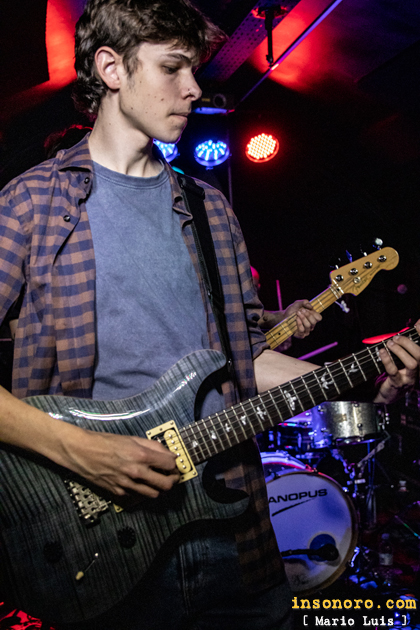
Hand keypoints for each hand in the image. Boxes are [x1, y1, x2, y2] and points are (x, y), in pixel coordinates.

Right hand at [60, 428, 179, 498]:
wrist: (82, 452)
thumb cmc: (105, 442)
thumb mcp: (132, 438)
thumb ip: (152, 446)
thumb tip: (168, 453)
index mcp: (141, 455)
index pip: (170, 465)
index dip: (176, 465)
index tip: (175, 463)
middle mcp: (136, 472)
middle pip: (166, 484)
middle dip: (173, 480)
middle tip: (172, 475)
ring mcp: (127, 484)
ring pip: (153, 494)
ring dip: (159, 488)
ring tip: (157, 479)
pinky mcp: (119, 492)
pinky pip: (137, 495)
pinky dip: (142, 490)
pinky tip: (139, 482)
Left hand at [282, 300, 321, 338]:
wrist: (283, 316)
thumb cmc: (292, 310)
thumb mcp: (297, 303)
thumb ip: (304, 302)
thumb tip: (311, 307)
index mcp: (312, 318)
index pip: (319, 318)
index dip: (314, 313)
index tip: (308, 309)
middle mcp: (311, 325)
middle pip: (314, 322)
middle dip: (307, 315)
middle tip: (301, 311)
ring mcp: (306, 331)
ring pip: (308, 326)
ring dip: (302, 318)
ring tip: (297, 314)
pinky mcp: (300, 335)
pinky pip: (302, 331)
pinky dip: (299, 324)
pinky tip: (296, 319)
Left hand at [374, 320, 419, 403]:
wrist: (388, 395)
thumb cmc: (395, 372)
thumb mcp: (401, 358)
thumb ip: (405, 344)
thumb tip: (412, 325)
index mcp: (419, 363)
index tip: (418, 324)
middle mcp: (418, 371)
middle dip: (408, 343)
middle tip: (396, 338)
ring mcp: (409, 378)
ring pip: (412, 364)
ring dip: (400, 351)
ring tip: (390, 344)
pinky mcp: (398, 384)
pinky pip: (394, 371)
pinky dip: (387, 359)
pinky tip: (382, 352)